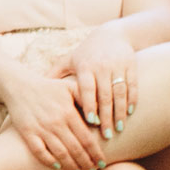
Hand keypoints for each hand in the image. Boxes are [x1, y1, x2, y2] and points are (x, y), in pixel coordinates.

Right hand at [0, 71, 105, 169]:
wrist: (19, 86)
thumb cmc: (49, 88)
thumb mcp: (70, 87)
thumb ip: (87, 99)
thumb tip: (99, 120)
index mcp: (68, 112)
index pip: (87, 138)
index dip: (96, 153)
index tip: (102, 163)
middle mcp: (56, 122)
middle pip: (76, 149)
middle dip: (86, 163)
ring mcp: (41, 129)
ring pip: (60, 153)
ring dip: (71, 166)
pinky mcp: (27, 133)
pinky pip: (39, 151)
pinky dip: (48, 161)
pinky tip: (57, 167)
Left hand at [61, 28, 138, 144]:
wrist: (113, 34)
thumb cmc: (87, 52)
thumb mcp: (70, 59)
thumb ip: (55, 74)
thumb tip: (37, 87)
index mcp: (85, 67)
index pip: (87, 89)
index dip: (89, 105)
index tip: (91, 123)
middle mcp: (102, 67)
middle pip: (104, 95)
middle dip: (106, 116)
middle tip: (106, 135)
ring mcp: (117, 67)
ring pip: (120, 93)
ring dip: (120, 112)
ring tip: (118, 128)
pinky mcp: (131, 66)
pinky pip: (132, 86)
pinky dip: (132, 100)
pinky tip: (130, 113)